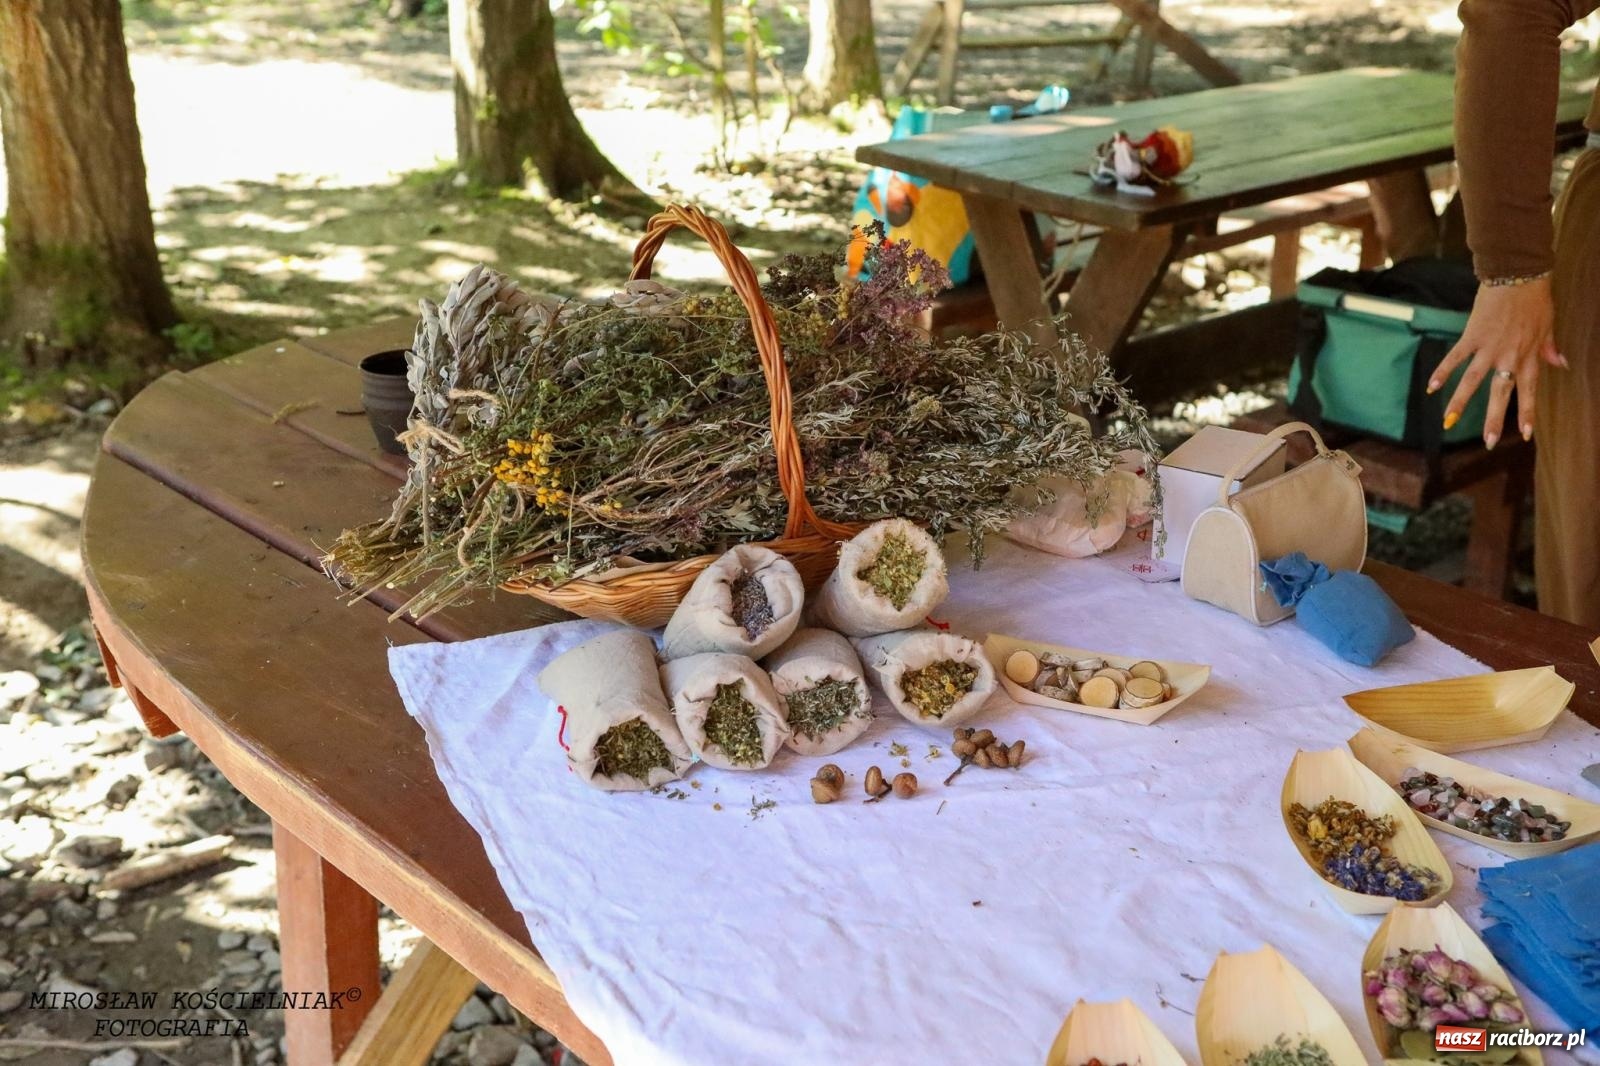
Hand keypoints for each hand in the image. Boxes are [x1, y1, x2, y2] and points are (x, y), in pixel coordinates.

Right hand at [1429, 275, 1562, 448]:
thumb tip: (1562, 364)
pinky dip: (1442, 372)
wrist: (1518, 277)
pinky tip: (1431, 388)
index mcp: (1529, 356)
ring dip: (1459, 403)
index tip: (1525, 434)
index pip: (1529, 391)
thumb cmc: (1535, 300)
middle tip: (1488, 443)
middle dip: (1493, 419)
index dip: (1527, 413)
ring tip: (1447, 423)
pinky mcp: (1472, 336)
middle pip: (1499, 393)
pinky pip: (1455, 357)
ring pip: (1472, 381)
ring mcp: (1488, 348)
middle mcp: (1508, 357)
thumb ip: (1550, 348)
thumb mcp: (1548, 326)